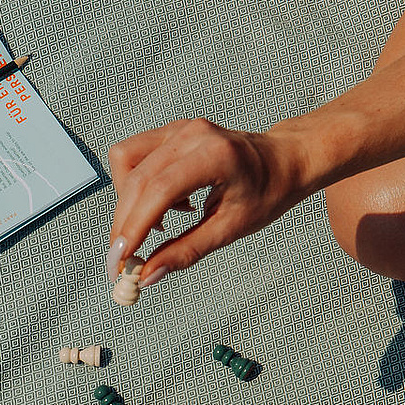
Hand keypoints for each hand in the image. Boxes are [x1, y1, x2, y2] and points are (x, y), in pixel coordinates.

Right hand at [105, 118, 312, 285]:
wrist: (284, 160)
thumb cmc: (268, 191)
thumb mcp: (231, 228)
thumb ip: (186, 251)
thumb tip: (148, 275)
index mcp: (215, 154)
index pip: (159, 190)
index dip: (134, 227)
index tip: (120, 260)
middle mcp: (191, 134)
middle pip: (136, 180)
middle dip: (124, 224)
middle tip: (122, 259)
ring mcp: (179, 128)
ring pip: (125, 162)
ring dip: (128, 202)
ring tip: (157, 225)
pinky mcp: (171, 131)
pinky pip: (134, 156)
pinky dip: (137, 186)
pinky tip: (165, 204)